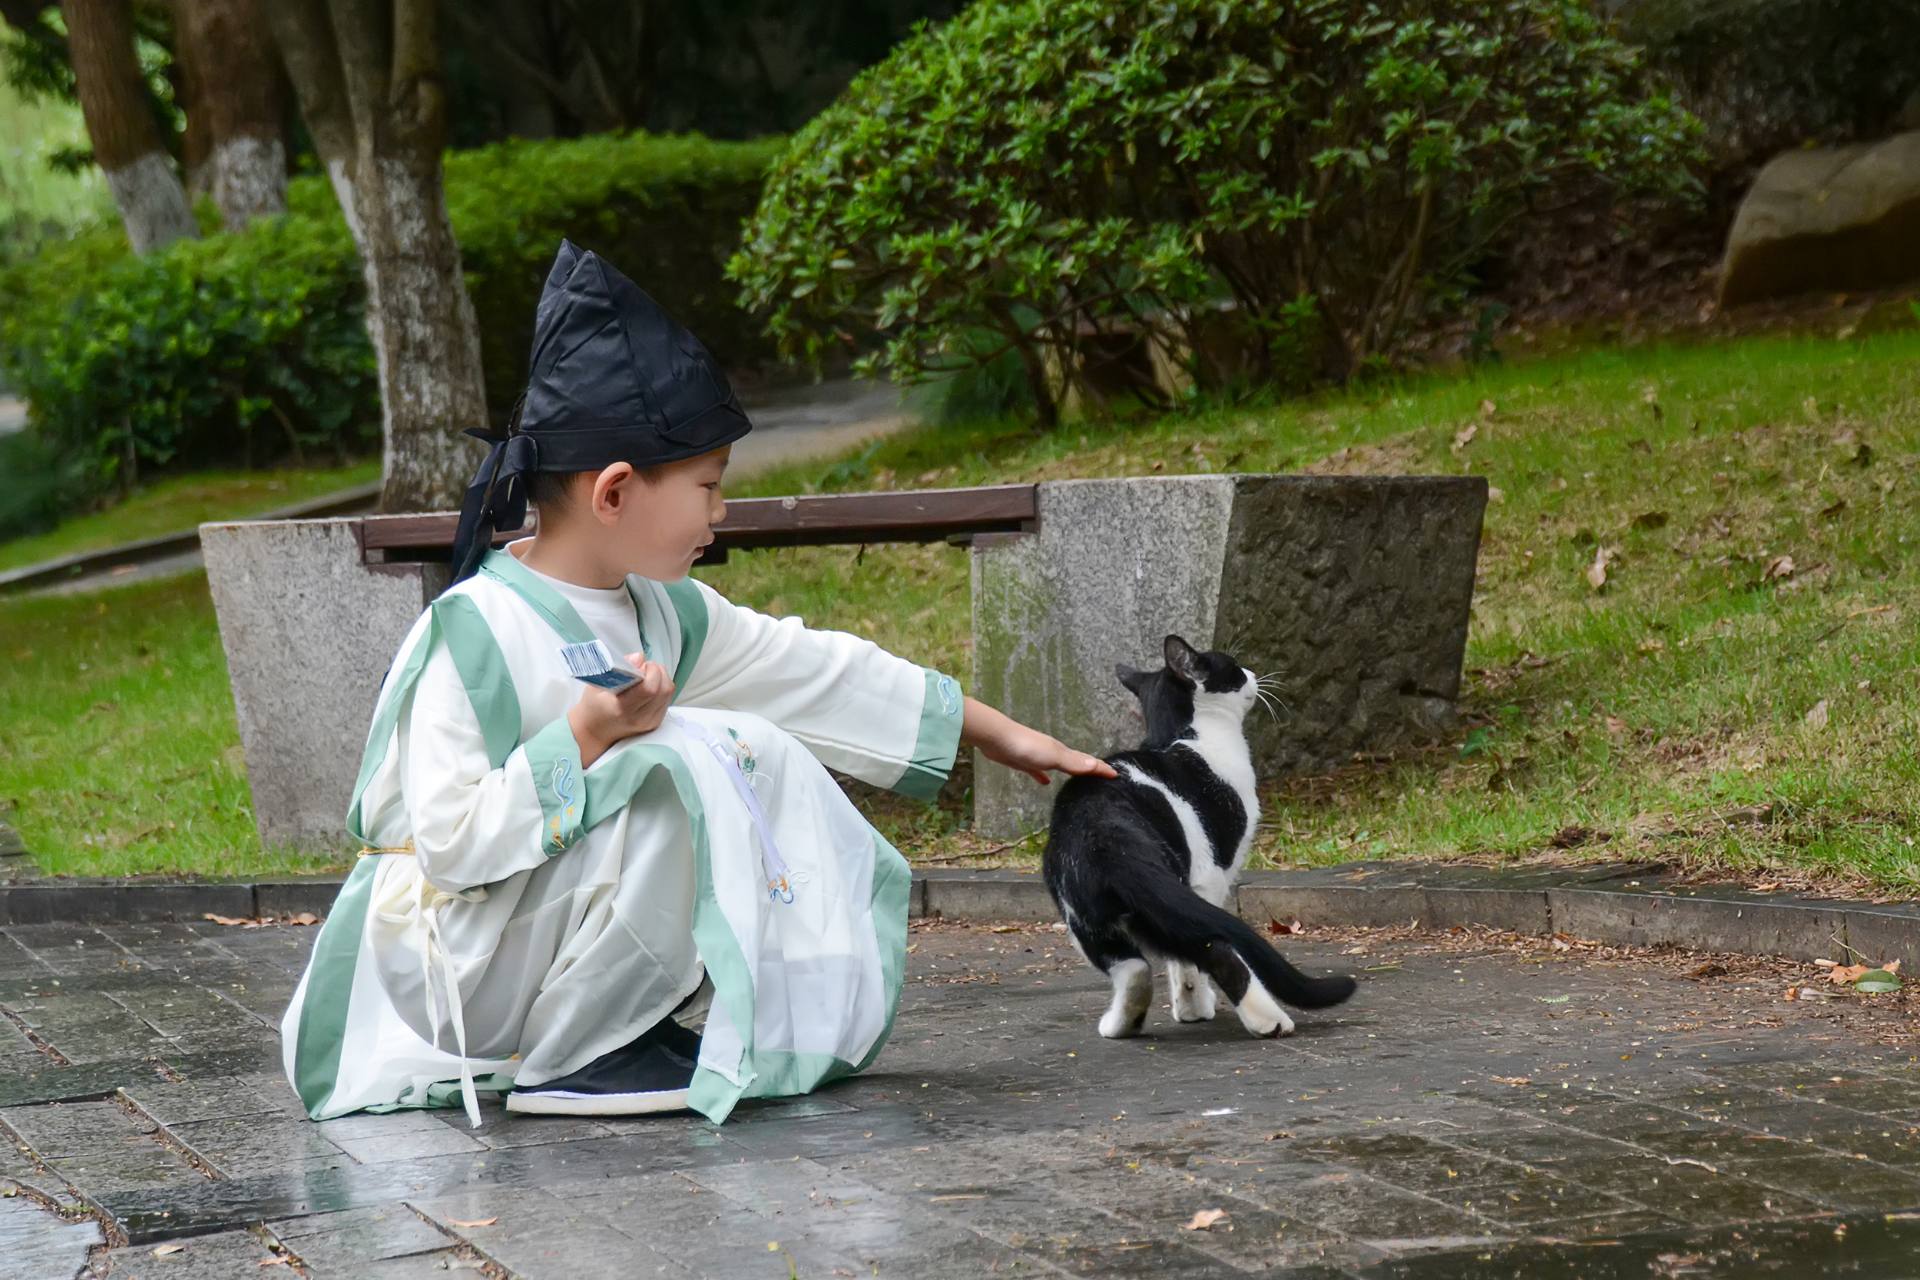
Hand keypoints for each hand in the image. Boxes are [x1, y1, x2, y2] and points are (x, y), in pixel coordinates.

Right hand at [568, 657, 672, 766]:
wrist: (595, 732)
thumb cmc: (594, 706)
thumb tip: (639, 657)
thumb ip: (619, 669)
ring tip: (647, 676)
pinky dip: (662, 688)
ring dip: (662, 679)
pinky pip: (667, 700)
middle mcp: (639, 718)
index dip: (651, 671)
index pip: (649, 688)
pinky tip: (649, 687)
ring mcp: (649, 723)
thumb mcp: (597, 684)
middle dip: (658, 672)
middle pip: (664, 690)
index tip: (642, 665)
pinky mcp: (655, 723)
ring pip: (668, 694)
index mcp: (622, 708)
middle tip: (645, 668)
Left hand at [967, 704, 1117, 785]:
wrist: (997, 738)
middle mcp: (1053, 753)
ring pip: (1059, 766)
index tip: (1117, 774)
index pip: (1087, 761)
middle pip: (1076, 762)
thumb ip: (1072, 762)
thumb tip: (1096, 765)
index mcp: (1062, 752)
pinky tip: (1045, 782)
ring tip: (1080, 780)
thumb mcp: (1053, 756)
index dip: (1101, 768)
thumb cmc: (1026, 747)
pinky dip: (1043, 776)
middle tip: (1103, 777)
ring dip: (1070, 772)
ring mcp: (1038, 757)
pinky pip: (1038, 771)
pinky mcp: (1024, 762)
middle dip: (1090, 769)